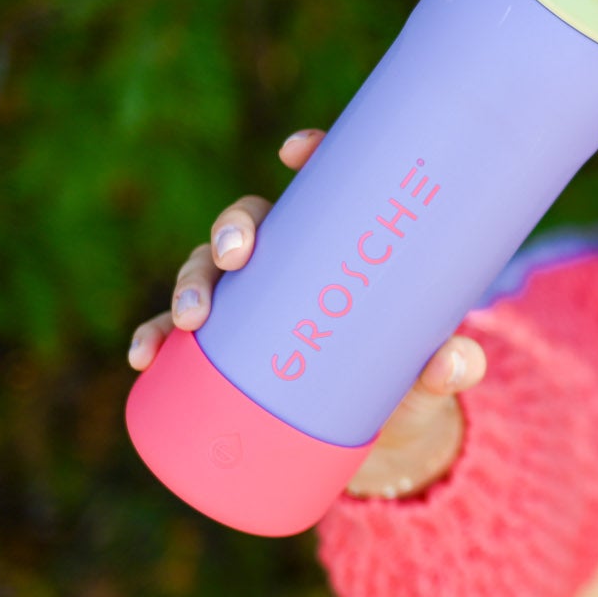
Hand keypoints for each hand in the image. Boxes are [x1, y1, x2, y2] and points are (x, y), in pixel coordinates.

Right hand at [125, 128, 486, 498]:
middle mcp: (290, 265)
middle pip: (250, 221)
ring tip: (191, 319)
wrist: (383, 445)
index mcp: (341, 246)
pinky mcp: (226, 353)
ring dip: (189, 283)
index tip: (295, 150)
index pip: (325, 185)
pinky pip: (177, 334)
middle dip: (232, 227)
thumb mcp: (432, 378)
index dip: (310, 154)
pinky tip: (143, 355)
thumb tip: (454, 363)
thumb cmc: (409, 386)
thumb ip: (450, 367)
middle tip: (236, 255)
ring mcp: (252, 307)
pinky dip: (154, 338)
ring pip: (205, 270)